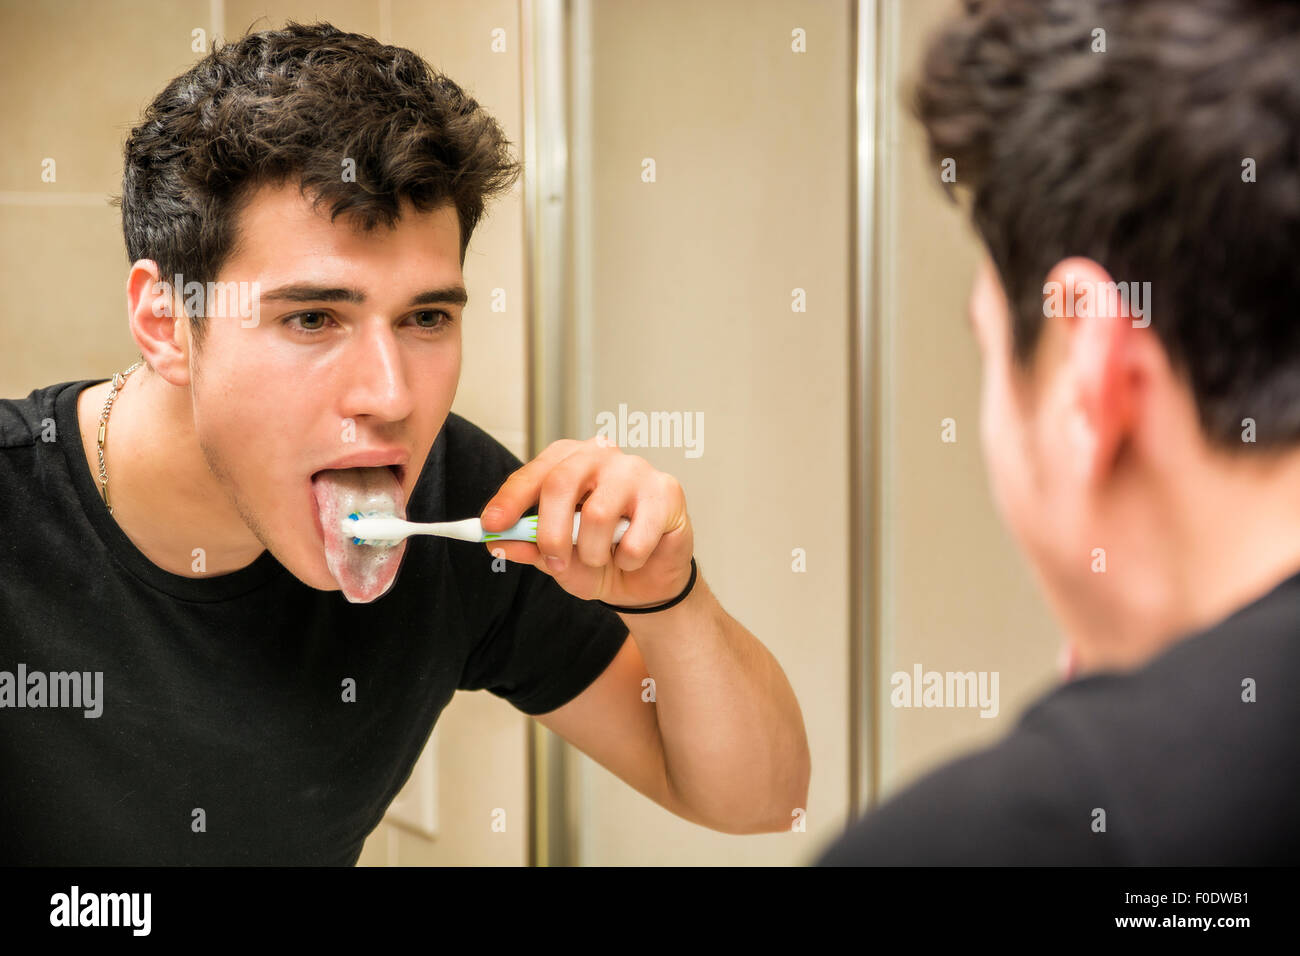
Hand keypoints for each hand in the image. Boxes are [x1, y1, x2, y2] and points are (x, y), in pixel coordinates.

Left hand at [480, 437, 693, 607]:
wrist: (647, 582)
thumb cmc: (601, 558)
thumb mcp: (556, 559)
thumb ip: (529, 547)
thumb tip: (498, 542)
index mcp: (569, 462)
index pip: (534, 473)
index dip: (510, 500)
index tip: (491, 526)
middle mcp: (601, 455)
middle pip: (561, 483)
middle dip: (550, 533)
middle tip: (553, 563)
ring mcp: (636, 469)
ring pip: (597, 513)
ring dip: (593, 552)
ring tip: (602, 559)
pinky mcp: (667, 491)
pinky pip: (635, 536)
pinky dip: (628, 560)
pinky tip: (634, 557)